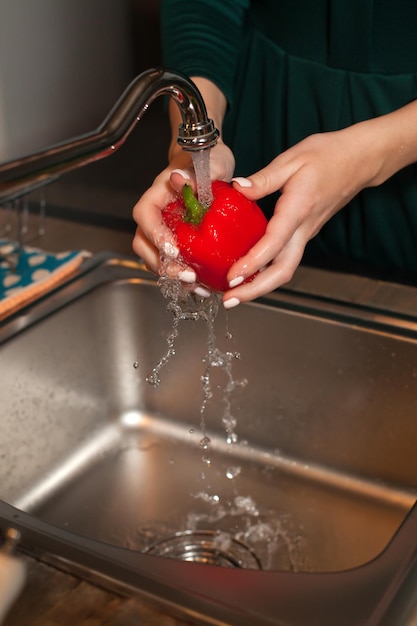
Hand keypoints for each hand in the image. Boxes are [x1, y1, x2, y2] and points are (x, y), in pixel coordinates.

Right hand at [132, 139, 234, 285]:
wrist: (212, 164)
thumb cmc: (208, 159)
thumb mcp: (211, 162)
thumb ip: (197, 172)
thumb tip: (180, 178)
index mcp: (158, 194)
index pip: (145, 215)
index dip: (155, 235)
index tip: (174, 250)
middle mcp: (156, 214)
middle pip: (144, 243)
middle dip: (163, 264)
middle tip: (188, 276)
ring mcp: (163, 230)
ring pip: (155, 257)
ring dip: (172, 276)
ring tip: (197, 286)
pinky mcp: (175, 241)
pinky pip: (171, 262)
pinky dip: (183, 276)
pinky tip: (202, 285)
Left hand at [222, 125, 384, 307]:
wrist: (359, 161)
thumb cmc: (328, 156)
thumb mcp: (292, 158)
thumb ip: (264, 178)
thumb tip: (237, 188)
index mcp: (299, 209)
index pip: (274, 243)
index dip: (252, 263)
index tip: (232, 275)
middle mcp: (304, 229)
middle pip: (282, 271)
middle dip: (255, 290)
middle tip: (230, 300)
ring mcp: (306, 234)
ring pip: (284, 270)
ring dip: (260, 286)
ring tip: (234, 294)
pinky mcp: (304, 235)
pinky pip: (285, 260)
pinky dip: (266, 273)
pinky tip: (248, 275)